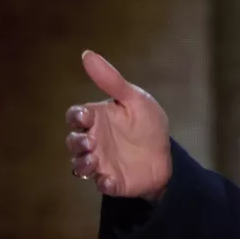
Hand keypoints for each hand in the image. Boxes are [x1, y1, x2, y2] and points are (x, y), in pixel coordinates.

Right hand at [65, 51, 171, 201]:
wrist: (166, 153)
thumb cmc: (147, 124)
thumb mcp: (134, 99)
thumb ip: (112, 81)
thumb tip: (86, 54)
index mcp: (98, 119)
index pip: (75, 116)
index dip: (75, 116)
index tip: (85, 116)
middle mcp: (94, 141)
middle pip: (73, 141)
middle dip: (76, 142)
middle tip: (89, 141)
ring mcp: (101, 162)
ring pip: (79, 165)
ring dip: (83, 163)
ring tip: (95, 160)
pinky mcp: (112, 180)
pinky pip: (102, 184)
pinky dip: (103, 183)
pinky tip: (109, 180)